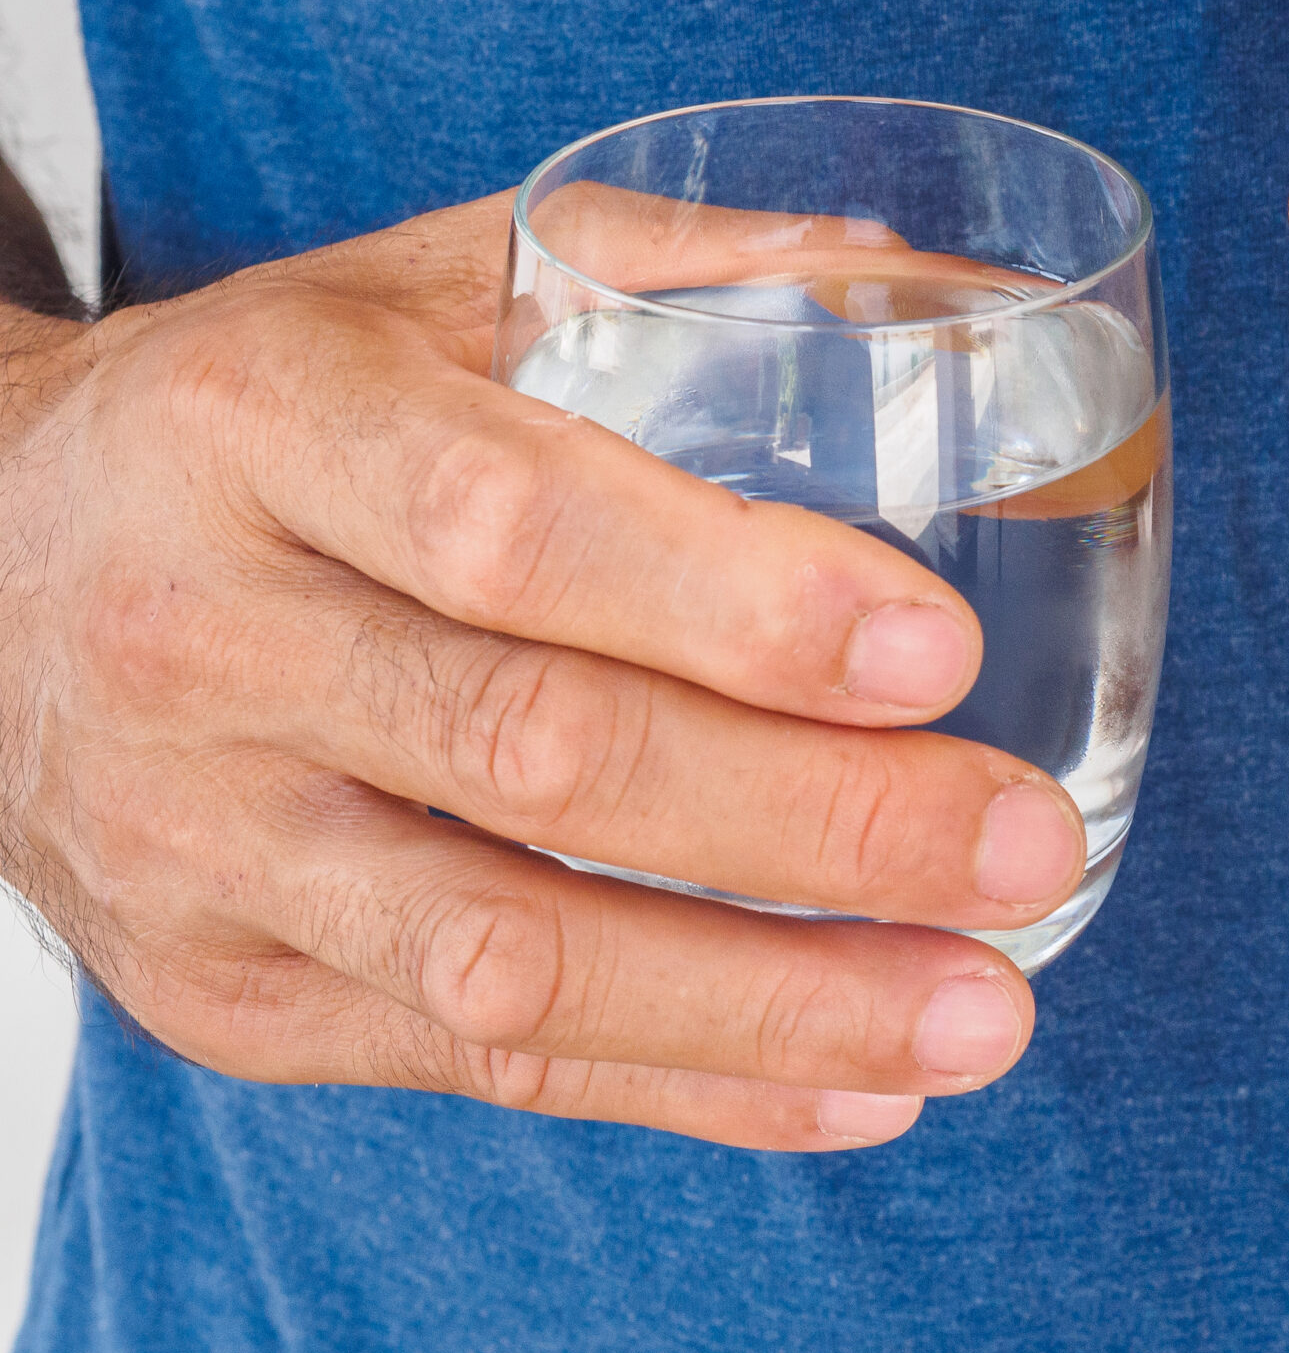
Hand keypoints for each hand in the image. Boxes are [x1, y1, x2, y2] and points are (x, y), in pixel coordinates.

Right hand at [0, 197, 1086, 1148]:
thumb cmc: (258, 413)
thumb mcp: (412, 286)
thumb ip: (647, 261)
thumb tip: (910, 271)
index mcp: (264, 428)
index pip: (506, 527)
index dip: (729, 600)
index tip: (935, 649)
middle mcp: (208, 644)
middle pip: (536, 758)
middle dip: (810, 823)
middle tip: (1022, 846)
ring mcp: (201, 844)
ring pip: (505, 962)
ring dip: (772, 1005)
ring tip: (982, 1016)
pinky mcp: (222, 990)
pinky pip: (472, 1066)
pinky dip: (682, 1087)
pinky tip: (856, 1090)